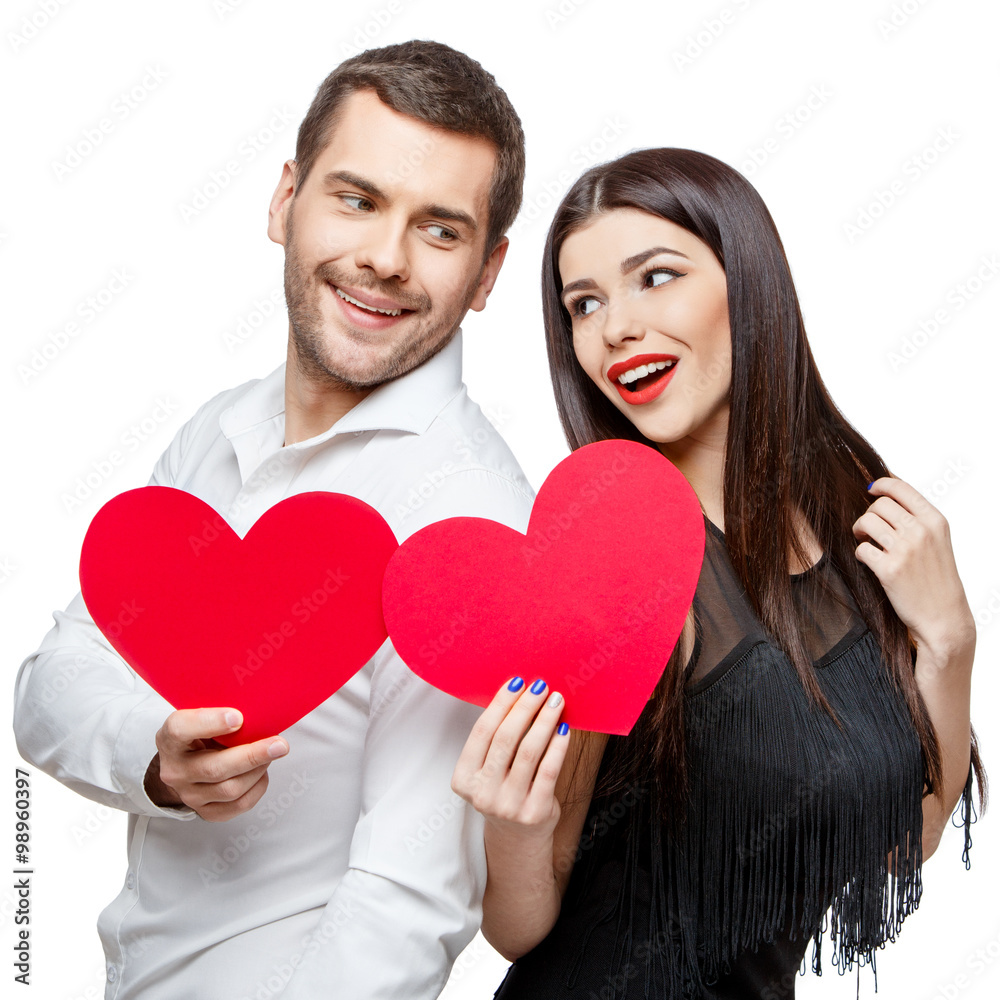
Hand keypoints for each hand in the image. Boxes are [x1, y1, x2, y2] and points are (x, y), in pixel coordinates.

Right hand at [145, 708, 288, 821]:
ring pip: (230, 789)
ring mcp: (189, 795)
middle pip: (214, 768)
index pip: (180, 729)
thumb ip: (221, 710)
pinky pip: (239, 805)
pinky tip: (261, 771)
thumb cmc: (201, 733)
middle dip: (252, 755)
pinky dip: (257, 786)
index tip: (238, 717)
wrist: (186, 764)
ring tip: (271, 753)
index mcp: (170, 739)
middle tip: (279, 744)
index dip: (209, 722)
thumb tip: (258, 709)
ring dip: (258, 770)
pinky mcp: (206, 812)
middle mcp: (175, 770)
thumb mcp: (202, 715)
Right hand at [451, 677, 570, 841]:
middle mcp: (482, 793)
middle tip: (541, 687)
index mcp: (464, 779)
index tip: (517, 682)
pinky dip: (558, 745)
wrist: (517, 838)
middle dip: (525, 707)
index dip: (500, 704)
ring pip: (529, 751)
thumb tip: (520, 693)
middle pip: (506, 738)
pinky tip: (564, 729)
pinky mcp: (534, 812)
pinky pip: (549, 770)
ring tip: (556, 702)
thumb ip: (498, 740)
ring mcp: (508, 805)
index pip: (482, 732)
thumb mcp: (490, 770)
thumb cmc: (504, 790)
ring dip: (544, 720)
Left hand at [853, 477, 974, 656]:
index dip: (881, 485)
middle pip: (879, 504)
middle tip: (868, 528)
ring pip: (866, 522)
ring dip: (859, 530)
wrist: (944, 618)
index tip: (870, 489)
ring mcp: (905, 550)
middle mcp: (921, 531)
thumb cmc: (937, 579)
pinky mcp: (889, 569)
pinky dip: (860, 554)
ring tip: (865, 540)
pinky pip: (861, 549)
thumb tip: (885, 493)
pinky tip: (869, 561)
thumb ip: (917, 518)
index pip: (901, 487)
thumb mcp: (937, 541)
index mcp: (935, 521)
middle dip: (869, 514)